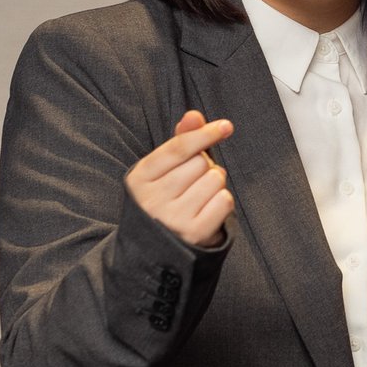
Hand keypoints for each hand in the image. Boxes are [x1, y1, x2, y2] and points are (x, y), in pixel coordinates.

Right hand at [127, 109, 234, 246]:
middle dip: (205, 168)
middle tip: (193, 184)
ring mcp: (172, 218)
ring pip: (215, 180)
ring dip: (215, 185)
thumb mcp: (162, 171)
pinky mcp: (192, 234)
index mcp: (140, 178)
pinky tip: (207, 211)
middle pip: (200, 163)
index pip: (178, 147)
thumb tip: (194, 116)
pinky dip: (222, 202)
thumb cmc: (162, 201)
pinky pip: (224, 200)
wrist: (154, 251)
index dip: (204, 133)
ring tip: (199, 198)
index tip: (226, 126)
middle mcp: (152, 199)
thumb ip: (180, 141)